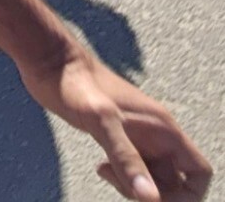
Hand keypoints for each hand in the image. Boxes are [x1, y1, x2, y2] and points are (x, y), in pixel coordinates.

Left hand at [20, 45, 211, 199]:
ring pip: (153, 177)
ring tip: (107, 173)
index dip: (186, 195)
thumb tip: (151, 199)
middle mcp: (156, 133)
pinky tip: (100, 168)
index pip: (199, 172)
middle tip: (124, 185)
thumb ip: (126, 158)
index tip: (152, 196)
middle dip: (156, 194)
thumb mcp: (100, 121)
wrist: (50, 62)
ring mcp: (137, 135)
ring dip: (136, 187)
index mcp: (163, 128)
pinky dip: (123, 178)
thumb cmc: (74, 83)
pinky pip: (135, 169)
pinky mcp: (118, 136)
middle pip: (176, 182)